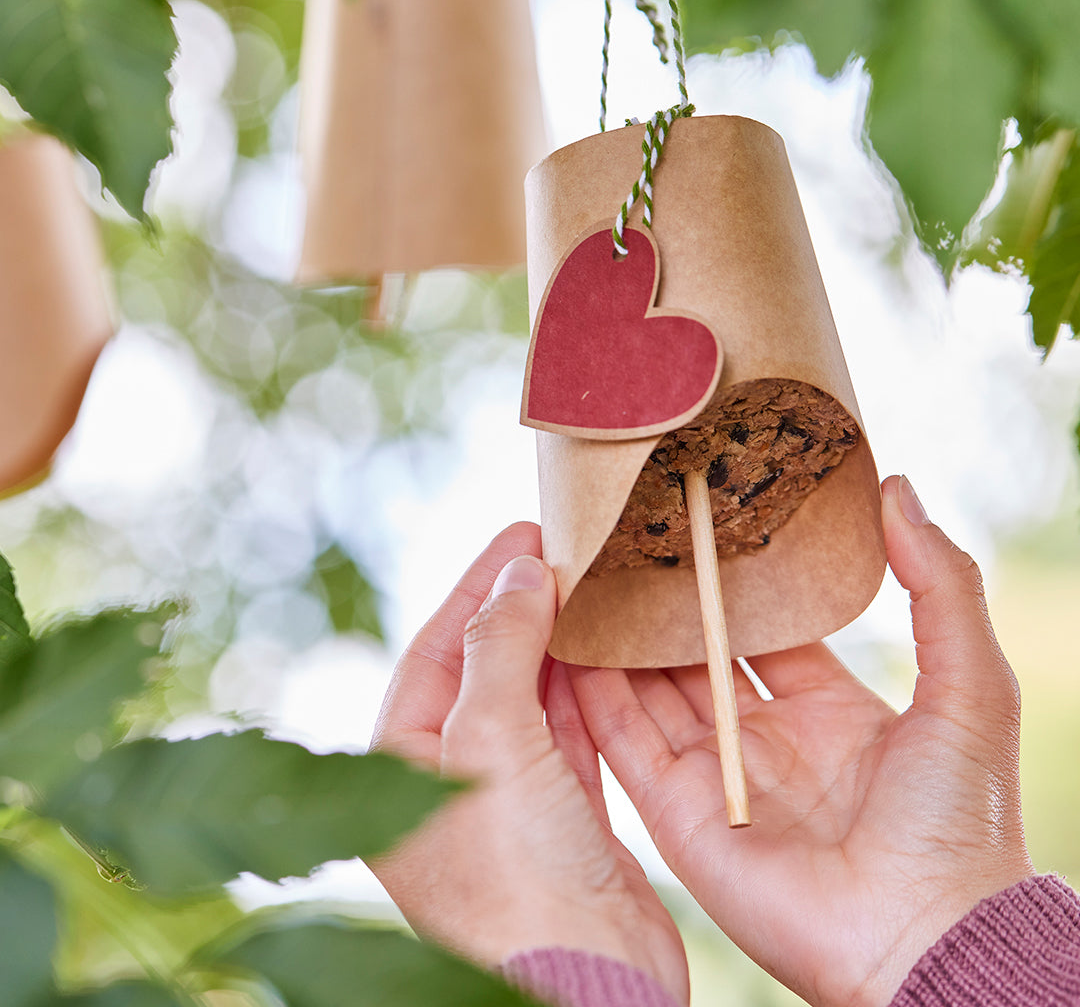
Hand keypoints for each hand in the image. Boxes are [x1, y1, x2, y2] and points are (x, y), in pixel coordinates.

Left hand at [370, 522, 688, 1002]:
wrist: (584, 986)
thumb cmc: (514, 875)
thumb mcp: (491, 740)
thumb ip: (501, 646)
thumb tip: (518, 570)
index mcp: (400, 763)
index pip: (438, 647)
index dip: (480, 585)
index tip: (523, 533)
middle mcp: (449, 779)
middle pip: (486, 666)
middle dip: (522, 606)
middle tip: (563, 548)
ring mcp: (509, 799)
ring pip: (533, 697)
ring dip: (560, 643)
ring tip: (591, 585)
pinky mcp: (566, 816)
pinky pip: (573, 733)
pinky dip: (590, 691)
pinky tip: (609, 651)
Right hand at [570, 475, 1033, 1006]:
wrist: (923, 937)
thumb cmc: (960, 818)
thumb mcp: (970, 683)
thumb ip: (939, 583)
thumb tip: (896, 488)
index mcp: (829, 709)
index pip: (763, 632)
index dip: (730, 584)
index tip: (696, 529)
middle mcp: (765, 739)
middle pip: (696, 655)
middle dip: (662, 605)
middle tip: (623, 543)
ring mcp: (717, 776)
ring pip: (649, 691)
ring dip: (617, 641)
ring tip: (580, 576)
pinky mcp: (678, 814)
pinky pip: (624, 742)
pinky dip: (591, 695)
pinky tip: (563, 641)